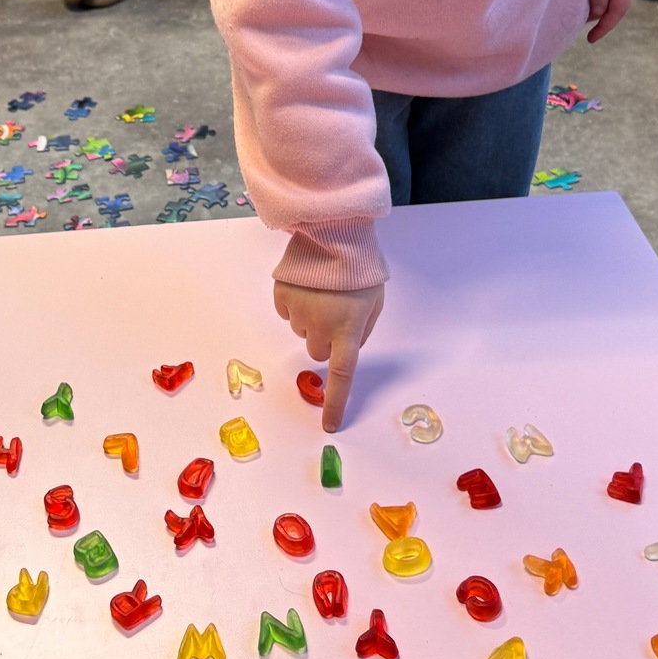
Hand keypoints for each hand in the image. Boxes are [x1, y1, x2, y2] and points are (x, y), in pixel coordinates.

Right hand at [273, 280, 385, 431]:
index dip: (335, 403)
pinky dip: (296, 304)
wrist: (336, 233)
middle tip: (335, 316)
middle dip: (325, 341)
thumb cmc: (361, 269)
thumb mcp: (374, 302)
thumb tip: (346, 347)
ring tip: (323, 293)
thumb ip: (362, 330)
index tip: (329, 425)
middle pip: (317, 352)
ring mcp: (298, 311)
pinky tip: (308, 285)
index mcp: (347, 330)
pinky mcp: (282, 296)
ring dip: (312, 320)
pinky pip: (287, 311)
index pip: (341, 377)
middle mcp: (320, 326)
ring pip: (302, 331)